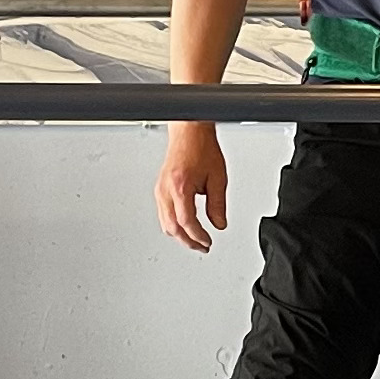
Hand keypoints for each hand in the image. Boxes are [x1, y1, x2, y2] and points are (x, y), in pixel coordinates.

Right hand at [155, 123, 229, 250]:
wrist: (189, 131)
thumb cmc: (201, 147)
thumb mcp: (218, 178)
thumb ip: (218, 205)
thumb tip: (219, 224)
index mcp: (181, 187)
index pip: (187, 222)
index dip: (198, 236)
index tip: (208, 242)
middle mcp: (166, 190)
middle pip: (172, 227)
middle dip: (188, 241)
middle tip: (202, 247)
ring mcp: (160, 189)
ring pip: (165, 223)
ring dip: (180, 235)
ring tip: (195, 240)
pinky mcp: (160, 188)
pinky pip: (163, 214)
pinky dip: (173, 224)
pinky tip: (184, 227)